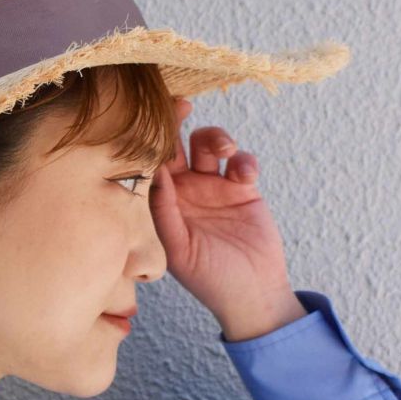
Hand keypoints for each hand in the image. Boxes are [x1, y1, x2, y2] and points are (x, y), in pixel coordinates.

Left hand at [150, 99, 296, 329]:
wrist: (252, 294)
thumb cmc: (209, 280)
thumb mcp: (178, 248)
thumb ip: (163, 211)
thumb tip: (150, 171)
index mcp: (162, 204)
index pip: (149, 163)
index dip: (148, 139)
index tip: (150, 117)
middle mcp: (185, 191)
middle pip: (177, 144)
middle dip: (177, 121)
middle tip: (182, 105)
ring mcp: (214, 187)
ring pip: (209, 145)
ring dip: (215, 137)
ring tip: (224, 150)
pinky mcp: (243, 189)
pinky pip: (241, 161)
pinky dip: (243, 159)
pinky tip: (245, 175)